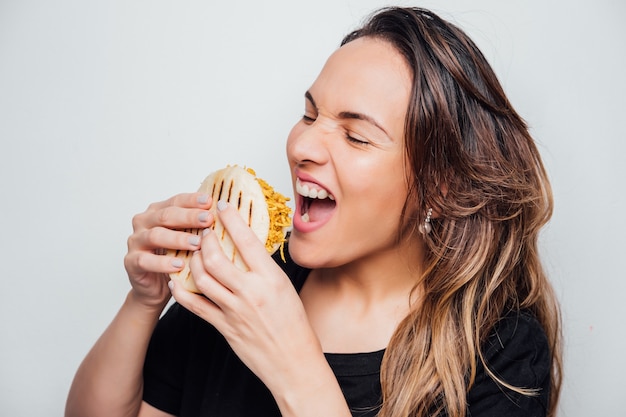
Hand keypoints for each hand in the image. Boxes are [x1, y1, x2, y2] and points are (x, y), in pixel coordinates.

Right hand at [123, 193, 213, 307]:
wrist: (156, 287)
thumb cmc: (177, 258)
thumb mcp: (189, 239)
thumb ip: (200, 226)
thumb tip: (231, 215)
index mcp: (159, 211)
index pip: (176, 200)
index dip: (193, 200)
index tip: (211, 201)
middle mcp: (145, 222)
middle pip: (166, 215)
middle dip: (188, 217)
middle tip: (208, 220)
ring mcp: (136, 241)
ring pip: (155, 235)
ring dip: (178, 238)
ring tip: (197, 244)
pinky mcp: (131, 261)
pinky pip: (145, 260)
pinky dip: (163, 263)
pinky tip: (179, 265)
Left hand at [168, 201, 322, 392]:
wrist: (293, 362)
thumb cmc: (295, 325)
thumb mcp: (286, 288)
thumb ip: (265, 269)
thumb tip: (250, 248)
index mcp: (270, 279)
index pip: (246, 240)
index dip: (231, 219)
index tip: (223, 206)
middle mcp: (250, 292)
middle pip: (216, 257)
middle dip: (205, 239)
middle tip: (203, 229)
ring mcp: (234, 311)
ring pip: (201, 278)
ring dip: (192, 260)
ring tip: (193, 251)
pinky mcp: (223, 327)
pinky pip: (195, 305)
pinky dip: (182, 291)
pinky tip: (178, 281)